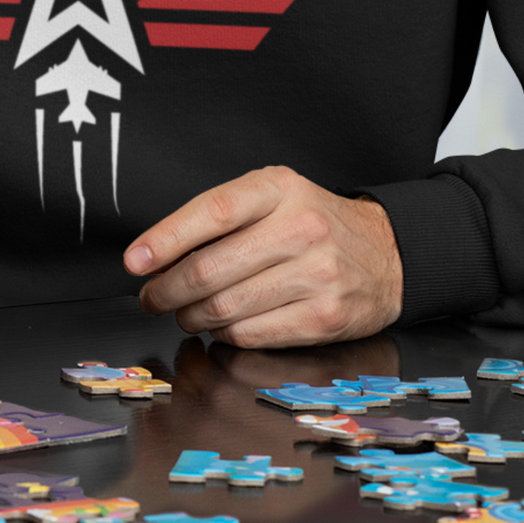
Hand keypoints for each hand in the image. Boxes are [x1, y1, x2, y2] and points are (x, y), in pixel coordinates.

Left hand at [124, 166, 402, 346]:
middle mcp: (299, 228)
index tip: (135, 261)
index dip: (164, 240)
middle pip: (211, 268)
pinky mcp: (326, 317)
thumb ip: (222, 216)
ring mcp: (317, 274)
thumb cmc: (313, 221)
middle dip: (167, 289)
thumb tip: (159, 254)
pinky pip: (254, 334)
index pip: (210, 212)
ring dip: (192, 315)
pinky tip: (219, 326)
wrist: (388, 252)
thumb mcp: (272, 196)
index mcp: (278, 188)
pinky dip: (225, 334)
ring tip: (183, 312)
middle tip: (151, 296)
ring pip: (227, 307)